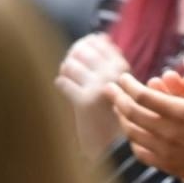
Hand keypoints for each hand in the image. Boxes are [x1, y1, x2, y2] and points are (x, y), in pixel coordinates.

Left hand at [54, 33, 129, 154]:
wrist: (116, 146)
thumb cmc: (116, 113)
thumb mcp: (120, 83)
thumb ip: (110, 61)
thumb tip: (99, 36)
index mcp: (122, 67)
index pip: (97, 42)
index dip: (84, 46)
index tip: (82, 57)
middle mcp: (112, 74)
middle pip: (81, 50)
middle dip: (72, 58)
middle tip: (72, 71)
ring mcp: (98, 87)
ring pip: (69, 65)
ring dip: (65, 71)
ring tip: (69, 81)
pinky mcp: (84, 102)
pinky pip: (63, 83)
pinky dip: (61, 85)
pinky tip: (66, 91)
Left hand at [109, 56, 183, 182]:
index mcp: (181, 112)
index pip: (142, 95)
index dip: (128, 84)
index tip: (123, 77)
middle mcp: (168, 132)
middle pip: (131, 113)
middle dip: (117, 98)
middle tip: (110, 88)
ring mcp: (166, 151)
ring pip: (132, 132)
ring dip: (121, 118)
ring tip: (118, 107)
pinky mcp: (168, 165)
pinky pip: (140, 152)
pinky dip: (132, 140)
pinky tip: (133, 132)